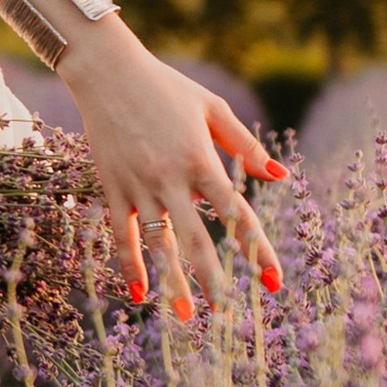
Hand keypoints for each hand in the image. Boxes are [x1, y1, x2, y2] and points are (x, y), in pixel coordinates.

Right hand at [63, 22, 286, 319]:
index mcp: (200, 158)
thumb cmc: (166, 87)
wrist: (105, 71)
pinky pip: (121, 234)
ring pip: (157, 243)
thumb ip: (244, 145)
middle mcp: (169, 177)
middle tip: (228, 314)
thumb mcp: (212, 108)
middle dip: (214, 277)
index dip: (255, 248)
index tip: (273, 280)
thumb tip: (280, 177)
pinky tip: (139, 295)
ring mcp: (137, 185)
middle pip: (196, 237)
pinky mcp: (112, 187)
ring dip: (172, 281)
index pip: (235, 212)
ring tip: (184, 316)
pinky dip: (129, 265)